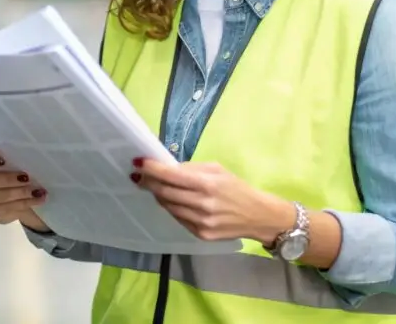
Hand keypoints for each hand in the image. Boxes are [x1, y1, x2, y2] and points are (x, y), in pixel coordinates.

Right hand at [0, 150, 49, 231]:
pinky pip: (6, 210)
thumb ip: (12, 158)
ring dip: (20, 194)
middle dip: (8, 180)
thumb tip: (29, 156)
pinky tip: (37, 199)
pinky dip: (24, 204)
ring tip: (37, 191)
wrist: (9, 193)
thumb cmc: (9, 170)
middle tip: (26, 178)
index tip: (4, 160)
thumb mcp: (10, 162)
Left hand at [132, 158, 294, 243]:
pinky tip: (172, 200)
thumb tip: (167, 168)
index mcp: (207, 184)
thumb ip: (192, 169)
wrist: (257, 216)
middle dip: (149, 182)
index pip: (171, 176)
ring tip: (154, 186)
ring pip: (169, 206)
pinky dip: (172, 207)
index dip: (152, 169)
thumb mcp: (218, 170)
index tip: (138, 162)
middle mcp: (202, 204)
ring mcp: (200, 222)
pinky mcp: (201, 234)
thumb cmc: (236, 188)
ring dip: (159, 195)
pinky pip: (178, 218)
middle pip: (165, 192)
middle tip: (139, 175)